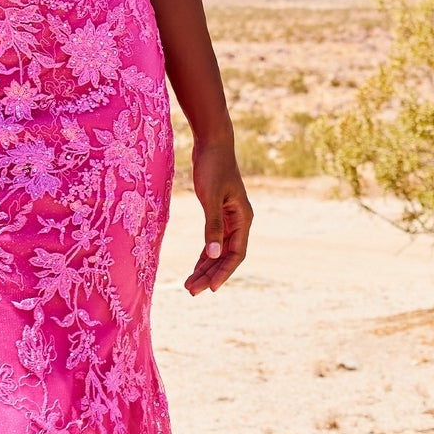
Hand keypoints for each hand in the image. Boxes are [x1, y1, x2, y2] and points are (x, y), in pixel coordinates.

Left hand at [185, 136, 252, 294]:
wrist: (212, 142)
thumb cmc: (213, 166)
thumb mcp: (210, 197)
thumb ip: (212, 226)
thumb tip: (212, 255)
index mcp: (243, 219)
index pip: (236, 254)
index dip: (224, 272)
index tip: (210, 288)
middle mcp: (239, 222)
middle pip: (226, 256)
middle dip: (210, 274)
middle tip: (192, 291)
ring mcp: (229, 218)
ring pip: (218, 250)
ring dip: (205, 267)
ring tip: (190, 285)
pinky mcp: (218, 213)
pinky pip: (213, 240)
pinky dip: (204, 254)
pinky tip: (196, 266)